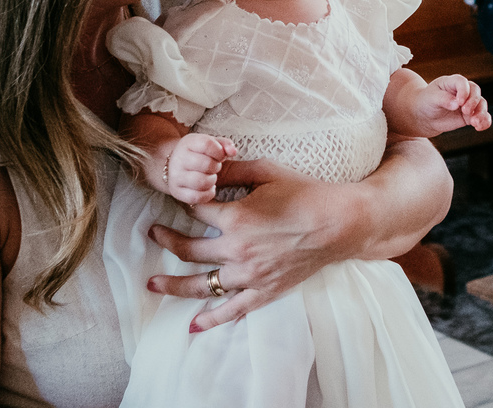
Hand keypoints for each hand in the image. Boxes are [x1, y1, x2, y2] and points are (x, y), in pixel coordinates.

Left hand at [147, 158, 345, 331]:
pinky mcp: (265, 291)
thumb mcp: (266, 171)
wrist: (340, 223)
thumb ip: (232, 170)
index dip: (184, 203)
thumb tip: (206, 166)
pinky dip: (212, 319)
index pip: (195, 211)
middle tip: (153, 235)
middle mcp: (237, 249)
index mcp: (235, 217)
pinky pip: (233, 309)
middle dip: (166, 241)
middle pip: (188, 250)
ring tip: (153, 285)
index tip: (178, 198)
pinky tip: (192, 325)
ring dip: (174, 285)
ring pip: (202, 284)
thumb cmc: (305, 193)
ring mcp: (250, 274)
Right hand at [165, 134, 236, 203]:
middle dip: (216, 167)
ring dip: (212, 181)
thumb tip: (233, 152)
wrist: (174, 165)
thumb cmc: (198, 153)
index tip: (219, 156)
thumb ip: (225, 144)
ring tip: (210, 177)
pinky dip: (207, 194)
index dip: (219, 152)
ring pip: (201, 182)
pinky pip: (196, 197)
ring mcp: (175, 176)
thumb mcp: (210, 144)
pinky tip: (208, 188)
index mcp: (187, 143)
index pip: (207, 144)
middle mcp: (179, 158)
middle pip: (206, 164)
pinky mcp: (176, 191)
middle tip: (214, 167)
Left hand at [422, 74, 490, 132]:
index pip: (462, 82)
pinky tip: (480, 128)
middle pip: (475, 91)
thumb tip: (456, 104)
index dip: (464, 91)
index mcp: (452, 82)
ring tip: (474, 123)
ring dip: (481, 113)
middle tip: (465, 111)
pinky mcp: (471, 115)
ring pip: (481, 104)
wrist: (425, 117)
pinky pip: (483, 117)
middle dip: (473, 101)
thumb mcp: (431, 99)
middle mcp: (463, 91)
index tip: (460, 102)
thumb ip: (443, 99)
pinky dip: (485, 122)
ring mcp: (468, 103)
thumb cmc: (426, 103)